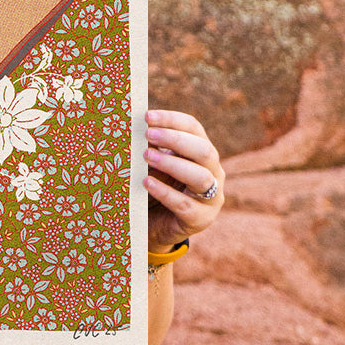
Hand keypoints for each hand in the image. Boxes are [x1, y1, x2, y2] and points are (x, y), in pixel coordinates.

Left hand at [142, 109, 224, 252]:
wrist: (154, 227)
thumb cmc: (153, 188)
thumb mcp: (151, 165)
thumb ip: (149, 147)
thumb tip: (130, 126)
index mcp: (201, 153)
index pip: (194, 128)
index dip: (172, 120)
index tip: (147, 116)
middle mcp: (213, 172)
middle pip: (204, 150)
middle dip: (175, 139)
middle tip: (147, 134)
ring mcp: (212, 198)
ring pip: (201, 177)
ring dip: (172, 164)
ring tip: (146, 157)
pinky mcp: (201, 219)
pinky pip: (186, 205)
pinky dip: (165, 192)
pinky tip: (146, 183)